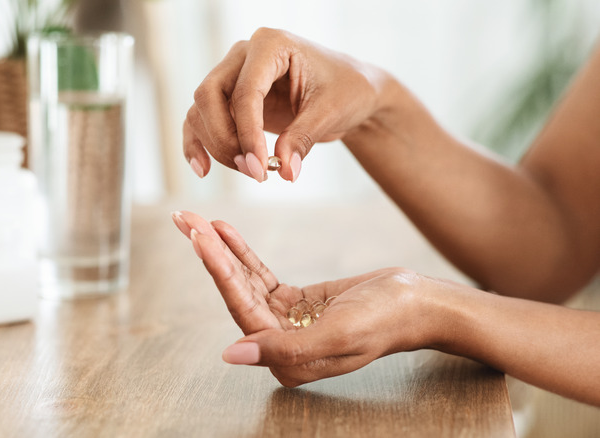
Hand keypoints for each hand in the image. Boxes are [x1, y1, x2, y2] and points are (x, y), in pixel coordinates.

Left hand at [171, 210, 443, 386]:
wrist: (417, 304)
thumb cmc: (385, 321)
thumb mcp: (337, 333)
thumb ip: (284, 348)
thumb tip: (231, 354)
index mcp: (286, 360)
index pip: (241, 309)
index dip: (218, 271)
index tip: (197, 237)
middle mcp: (280, 345)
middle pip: (235, 293)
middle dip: (209, 255)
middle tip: (185, 220)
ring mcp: (286, 322)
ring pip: (244, 282)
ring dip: (221, 250)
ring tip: (198, 219)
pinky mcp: (295, 302)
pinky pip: (260, 275)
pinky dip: (242, 253)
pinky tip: (225, 232)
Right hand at [183, 27, 386, 181]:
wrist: (350, 92)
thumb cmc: (346, 90)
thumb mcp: (331, 113)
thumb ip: (303, 139)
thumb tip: (286, 171)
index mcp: (271, 45)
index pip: (245, 91)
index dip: (248, 133)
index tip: (259, 168)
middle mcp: (244, 55)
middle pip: (209, 96)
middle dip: (226, 140)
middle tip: (254, 172)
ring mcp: (232, 75)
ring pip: (201, 111)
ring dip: (218, 146)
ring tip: (251, 172)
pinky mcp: (228, 99)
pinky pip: (200, 120)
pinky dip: (198, 144)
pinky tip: (203, 169)